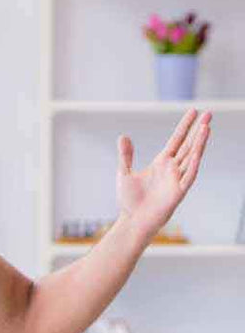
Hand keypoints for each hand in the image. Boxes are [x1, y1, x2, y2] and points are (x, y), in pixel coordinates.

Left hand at [116, 107, 210, 239]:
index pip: (177, 140)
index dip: (185, 126)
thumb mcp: (124, 173)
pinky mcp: (178, 192)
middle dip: (198, 130)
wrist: (132, 221)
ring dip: (199, 143)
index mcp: (161, 163)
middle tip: (209, 113)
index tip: (193, 111)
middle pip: (188, 145)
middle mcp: (172, 169)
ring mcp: (177, 179)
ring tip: (206, 127)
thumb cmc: (129, 200)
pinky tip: (196, 153)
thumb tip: (123, 136)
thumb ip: (126, 155)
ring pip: (192, 157)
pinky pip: (188, 176)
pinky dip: (193, 165)